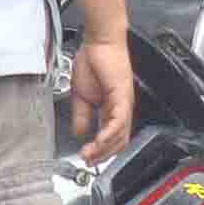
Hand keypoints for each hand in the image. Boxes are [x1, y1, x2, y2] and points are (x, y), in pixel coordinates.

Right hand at [68, 33, 134, 162]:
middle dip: (102, 155)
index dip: (100, 151)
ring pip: (120, 135)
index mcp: (112, 110)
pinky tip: (99, 141)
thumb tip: (79, 133)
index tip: (86, 158)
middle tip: (88, 161)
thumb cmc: (93, 62)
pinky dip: (109, 134)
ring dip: (104, 148)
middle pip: (119, 142)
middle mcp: (121, 109)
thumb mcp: (81, 96)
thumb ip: (82, 116)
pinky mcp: (123, 96)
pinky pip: (119, 121)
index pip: (111, 138)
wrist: (99, 42)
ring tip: (90, 155)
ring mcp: (124, 103)